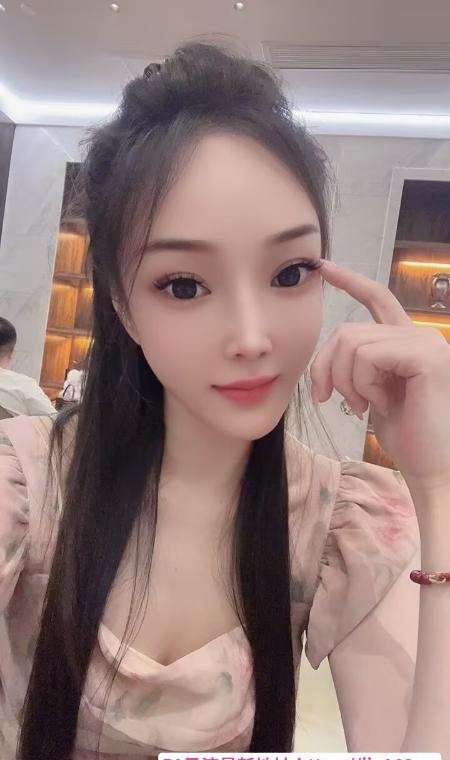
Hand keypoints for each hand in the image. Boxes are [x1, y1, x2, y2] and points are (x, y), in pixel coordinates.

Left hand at [309, 260, 449, 494]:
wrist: (432, 467)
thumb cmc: (405, 435)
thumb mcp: (371, 392)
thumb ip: (357, 365)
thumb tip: (330, 354)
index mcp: (407, 341)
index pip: (377, 297)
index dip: (350, 281)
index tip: (324, 267)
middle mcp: (420, 334)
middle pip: (347, 331)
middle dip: (325, 368)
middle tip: (328, 399)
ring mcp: (425, 343)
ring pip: (352, 344)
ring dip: (345, 382)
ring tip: (364, 406)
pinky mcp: (425, 356)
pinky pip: (366, 357)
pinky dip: (361, 384)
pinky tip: (377, 404)